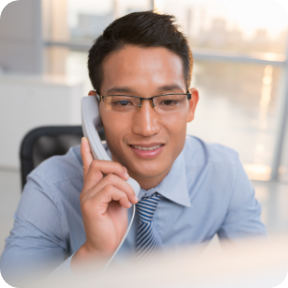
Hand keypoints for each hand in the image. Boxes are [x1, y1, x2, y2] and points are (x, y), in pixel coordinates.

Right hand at [71, 137, 137, 270]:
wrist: (106, 244)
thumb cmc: (112, 223)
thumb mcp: (118, 200)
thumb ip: (117, 187)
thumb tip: (125, 176)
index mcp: (93, 187)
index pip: (87, 165)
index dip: (86, 152)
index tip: (86, 140)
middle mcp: (87, 190)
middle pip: (97, 164)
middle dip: (116, 166)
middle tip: (127, 177)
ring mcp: (87, 197)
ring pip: (110, 178)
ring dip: (126, 187)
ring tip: (131, 199)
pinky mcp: (91, 205)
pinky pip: (110, 190)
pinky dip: (123, 195)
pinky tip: (126, 204)